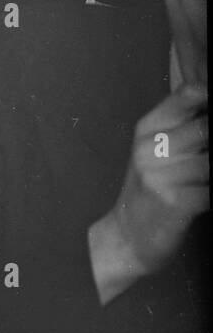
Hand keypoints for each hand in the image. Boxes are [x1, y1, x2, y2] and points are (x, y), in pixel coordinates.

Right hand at [89, 84, 208, 303]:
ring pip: (212, 160)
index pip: (188, 95)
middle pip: (207, 127)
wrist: (128, 237)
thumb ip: (184, 127)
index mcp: (147, 129)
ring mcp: (160, 175)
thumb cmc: (150, 191)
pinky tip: (212, 194)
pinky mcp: (175, 202)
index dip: (211, 97)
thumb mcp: (156, 152)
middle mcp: (150, 147)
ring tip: (209, 175)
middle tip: (211, 155)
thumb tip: (212, 107)